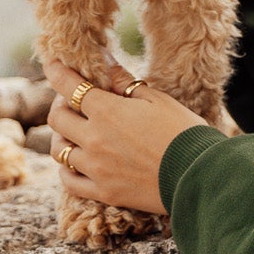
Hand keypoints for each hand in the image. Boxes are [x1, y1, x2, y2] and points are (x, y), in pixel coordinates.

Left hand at [43, 59, 207, 214]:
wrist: (200, 176)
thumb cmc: (184, 132)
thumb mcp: (156, 99)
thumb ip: (124, 81)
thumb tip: (105, 60)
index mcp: (107, 111)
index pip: (69, 86)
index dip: (56, 71)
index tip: (52, 63)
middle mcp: (94, 139)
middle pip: (57, 118)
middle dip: (60, 103)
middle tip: (72, 100)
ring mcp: (95, 168)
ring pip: (59, 149)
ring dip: (62, 136)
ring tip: (75, 131)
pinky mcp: (103, 192)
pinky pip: (69, 180)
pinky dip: (67, 168)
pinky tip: (76, 161)